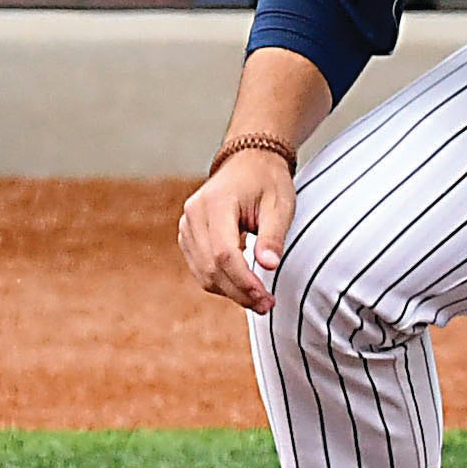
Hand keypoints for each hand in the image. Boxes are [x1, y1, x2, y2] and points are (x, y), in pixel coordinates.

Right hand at [178, 144, 295, 314]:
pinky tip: (243, 285)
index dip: (243, 281)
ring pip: (203, 272)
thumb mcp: (279, 205)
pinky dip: (220, 282)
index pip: (223, 252)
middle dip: (239, 292)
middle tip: (267, 305)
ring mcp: (187, 225)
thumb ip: (272, 236)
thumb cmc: (267, 181)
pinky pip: (200, 268)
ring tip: (259, 300)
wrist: (249, 162)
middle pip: (211, 266)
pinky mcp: (188, 235)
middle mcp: (194, 214)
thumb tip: (269, 266)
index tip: (266, 297)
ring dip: (230, 292)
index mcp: (215, 202)